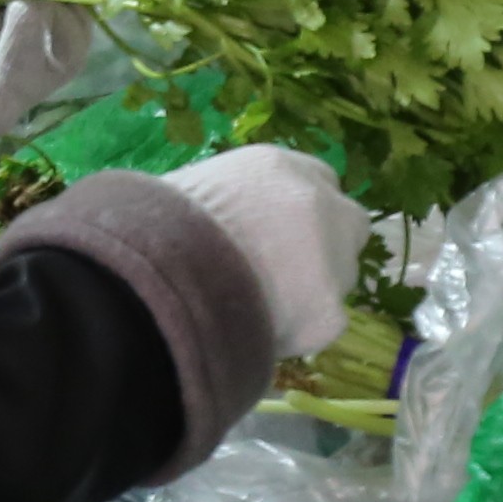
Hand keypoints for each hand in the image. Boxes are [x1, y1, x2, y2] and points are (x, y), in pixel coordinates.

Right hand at [164, 144, 375, 365]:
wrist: (163, 280)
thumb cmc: (155, 230)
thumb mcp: (188, 192)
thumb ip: (226, 200)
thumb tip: (225, 218)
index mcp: (279, 168)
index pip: (316, 180)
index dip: (298, 210)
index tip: (278, 230)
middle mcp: (320, 205)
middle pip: (347, 224)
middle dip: (324, 246)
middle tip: (283, 270)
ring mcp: (333, 260)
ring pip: (339, 277)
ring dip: (313, 289)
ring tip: (262, 307)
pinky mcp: (329, 313)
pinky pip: (320, 326)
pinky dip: (296, 332)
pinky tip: (258, 332)